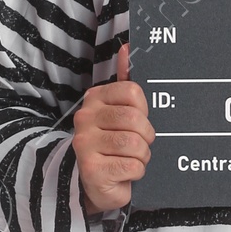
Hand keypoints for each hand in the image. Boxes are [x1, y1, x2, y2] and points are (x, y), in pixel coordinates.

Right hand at [75, 41, 153, 212]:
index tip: (138, 122)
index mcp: (94, 98)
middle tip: (138, 145)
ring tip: (131, 159)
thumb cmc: (113, 145)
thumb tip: (126, 48)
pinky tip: (124, 173)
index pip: (133, 92)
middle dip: (146, 137)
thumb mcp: (119, 111)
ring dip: (142, 156)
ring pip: (135, 144)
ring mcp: (85, 144)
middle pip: (135, 119)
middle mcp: (85, 118)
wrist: (95, 183)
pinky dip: (136, 172)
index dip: (144, 111)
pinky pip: (131, 167)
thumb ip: (125, 81)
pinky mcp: (92, 169)